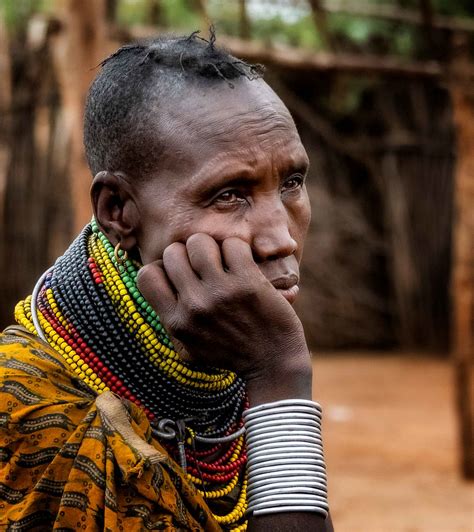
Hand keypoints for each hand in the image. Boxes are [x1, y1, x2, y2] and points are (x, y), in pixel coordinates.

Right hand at [136, 234, 310, 391]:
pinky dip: (238, 249)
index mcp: (176, 322)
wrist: (273, 363)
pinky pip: (232, 244)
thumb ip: (171, 319)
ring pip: (200, 242)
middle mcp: (194, 305)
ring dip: (212, 247)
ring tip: (223, 261)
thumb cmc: (230, 353)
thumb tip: (155, 283)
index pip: (146, 275)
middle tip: (204, 265)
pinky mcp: (248, 281)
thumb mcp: (189, 348)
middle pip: (173, 252)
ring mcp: (220, 292)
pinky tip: (243, 264)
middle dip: (187, 254)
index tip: (179, 274)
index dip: (162, 267)